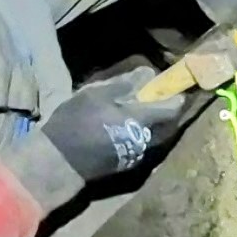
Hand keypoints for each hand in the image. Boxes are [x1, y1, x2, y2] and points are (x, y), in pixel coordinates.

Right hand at [36, 67, 201, 186]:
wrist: (59, 162)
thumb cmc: (75, 122)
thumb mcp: (95, 95)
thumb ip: (124, 84)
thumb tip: (148, 73)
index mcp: (139, 120)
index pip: (173, 108)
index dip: (177, 96)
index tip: (173, 86)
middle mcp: (144, 140)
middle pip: (167, 124)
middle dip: (166, 109)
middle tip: (155, 95)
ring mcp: (137, 155)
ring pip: (156, 135)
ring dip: (153, 122)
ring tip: (139, 109)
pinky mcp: (127, 164)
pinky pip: (143, 144)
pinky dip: (141, 132)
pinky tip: (126, 126)